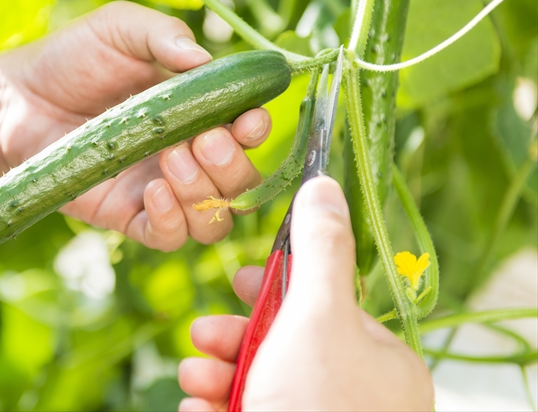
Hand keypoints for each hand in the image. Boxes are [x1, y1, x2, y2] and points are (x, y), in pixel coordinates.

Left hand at [0, 1, 270, 249]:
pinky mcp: (130, 216)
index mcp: (197, 110)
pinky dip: (173, 221)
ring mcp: (161, 189)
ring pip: (214, 219)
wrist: (16, 100)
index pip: (247, 132)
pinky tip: (151, 190)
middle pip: (241, 183)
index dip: (256, 130)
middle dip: (232, 165)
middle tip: (202, 139)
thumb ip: (162, 34)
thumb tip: (204, 59)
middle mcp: (188, 155)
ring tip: (171, 158)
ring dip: (205, 194)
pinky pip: (171, 238)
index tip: (247, 119)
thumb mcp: (118, 29)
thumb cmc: (70, 59)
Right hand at [177, 177, 433, 410]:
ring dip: (215, 374)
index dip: (277, 286)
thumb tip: (325, 183)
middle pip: (282, 343)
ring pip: (256, 381)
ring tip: (193, 378)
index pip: (324, 304)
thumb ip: (319, 250)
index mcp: (378, 360)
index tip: (239, 276)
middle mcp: (352, 396)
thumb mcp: (318, 317)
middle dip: (233, 336)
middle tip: (202, 335)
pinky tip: (198, 409)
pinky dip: (216, 408)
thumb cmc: (320, 408)